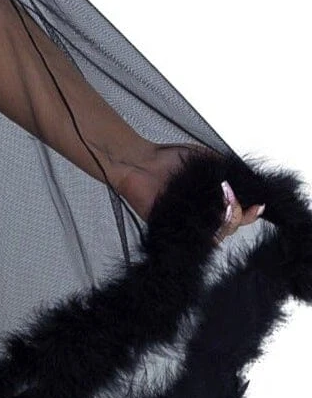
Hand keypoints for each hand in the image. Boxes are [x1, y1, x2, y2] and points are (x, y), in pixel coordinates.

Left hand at [119, 140, 265, 243]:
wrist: (139, 159)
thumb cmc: (169, 159)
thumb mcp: (208, 161)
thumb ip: (228, 172)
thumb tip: (250, 181)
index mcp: (211, 202)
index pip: (237, 216)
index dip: (250, 214)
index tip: (258, 205)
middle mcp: (201, 216)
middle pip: (230, 228)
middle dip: (238, 215)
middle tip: (231, 198)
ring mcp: (187, 224)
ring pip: (216, 236)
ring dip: (225, 220)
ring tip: (223, 200)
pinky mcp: (171, 228)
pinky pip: (194, 238)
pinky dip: (206, 229)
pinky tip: (210, 212)